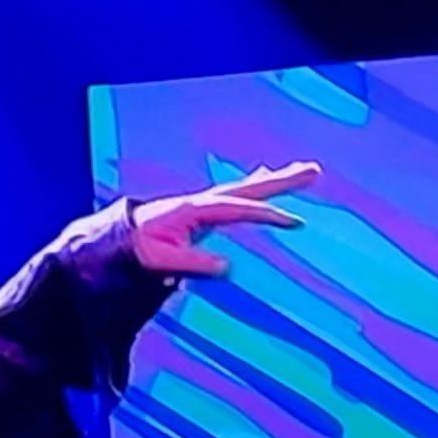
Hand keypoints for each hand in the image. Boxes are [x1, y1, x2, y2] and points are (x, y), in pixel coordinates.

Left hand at [133, 162, 321, 277]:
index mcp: (196, 210)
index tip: (295, 221)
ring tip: (306, 170)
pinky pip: (239, 195)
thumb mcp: (161, 261)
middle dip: (282, 181)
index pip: (239, 210)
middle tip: (314, 170)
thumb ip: (192, 264)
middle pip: (250, 188)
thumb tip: (227, 267)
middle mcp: (204, 200)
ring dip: (276, 179)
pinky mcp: (206, 209)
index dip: (268, 215)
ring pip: (248, 188)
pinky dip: (256, 185)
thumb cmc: (140, 249)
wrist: (123, 237)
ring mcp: (206, 203)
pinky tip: (267, 175)